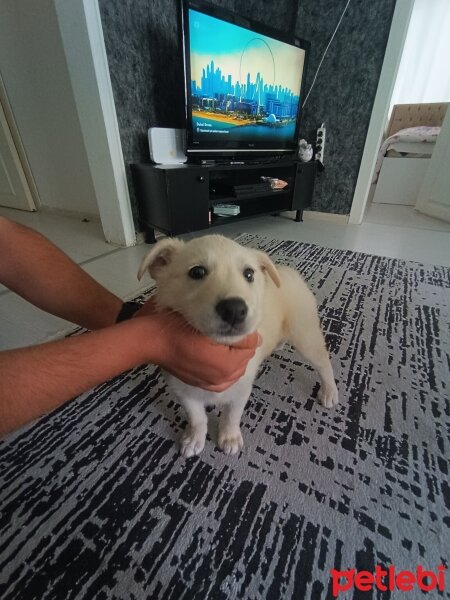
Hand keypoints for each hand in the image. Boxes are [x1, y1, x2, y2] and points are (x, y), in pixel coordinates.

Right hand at [134, 297, 260, 390]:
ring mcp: (213, 384)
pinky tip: (211, 354)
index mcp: (228, 364)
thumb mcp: (210, 325)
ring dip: (231, 356)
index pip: (251, 345)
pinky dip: (222, 366)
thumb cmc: (179, 329)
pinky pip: (223, 376)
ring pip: (235, 367)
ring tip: (215, 342)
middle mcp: (224, 378)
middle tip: (221, 331)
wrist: (154, 341)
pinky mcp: (203, 384)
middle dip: (238, 346)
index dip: (242, 332)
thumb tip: (256, 338)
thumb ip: (236, 333)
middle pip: (244, 357)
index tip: (230, 323)